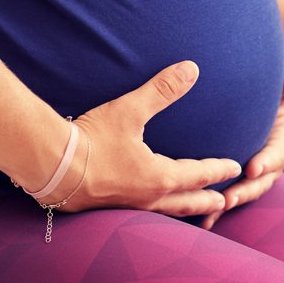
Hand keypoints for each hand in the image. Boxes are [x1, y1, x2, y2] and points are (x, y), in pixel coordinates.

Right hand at [55, 61, 243, 216]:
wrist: (49, 166)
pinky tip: (147, 207)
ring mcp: (126, 207)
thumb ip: (162, 90)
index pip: (198, 174)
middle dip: (206, 201)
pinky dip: (156, 212)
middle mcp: (147, 198)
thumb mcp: (129, 110)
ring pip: (164, 212)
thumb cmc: (91, 139)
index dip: (218, 170)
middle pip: (186, 203)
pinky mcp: (106, 209)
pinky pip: (141, 213)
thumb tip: (192, 69)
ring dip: (182, 210)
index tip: (235, 168)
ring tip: (193, 212)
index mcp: (159, 177)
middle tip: (224, 203)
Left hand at [202, 62, 283, 228]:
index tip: (254, 166)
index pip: (278, 156)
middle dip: (245, 191)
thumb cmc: (267, 99)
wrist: (249, 110)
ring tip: (212, 211)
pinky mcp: (233, 183)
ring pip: (241, 194)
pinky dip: (213, 212)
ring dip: (228, 203)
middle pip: (259, 183)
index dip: (267, 162)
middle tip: (228, 197)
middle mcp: (268, 167)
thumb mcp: (281, 93)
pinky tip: (200, 223)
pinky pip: (223, 200)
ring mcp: (250, 179)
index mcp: (282, 146)